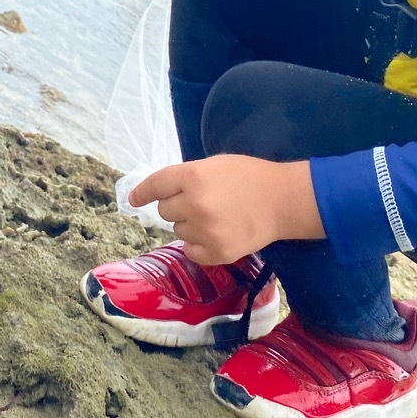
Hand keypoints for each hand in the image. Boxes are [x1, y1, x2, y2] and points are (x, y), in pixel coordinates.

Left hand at [129, 155, 324, 265]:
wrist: (283, 201)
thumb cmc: (248, 176)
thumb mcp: (214, 165)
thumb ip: (185, 177)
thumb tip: (157, 193)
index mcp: (193, 176)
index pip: (155, 185)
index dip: (142, 192)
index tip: (133, 199)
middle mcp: (195, 204)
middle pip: (164, 210)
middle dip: (176, 205)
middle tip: (199, 201)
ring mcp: (205, 231)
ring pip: (177, 230)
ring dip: (189, 224)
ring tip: (215, 216)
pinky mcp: (217, 253)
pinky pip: (190, 251)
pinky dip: (197, 245)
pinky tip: (215, 234)